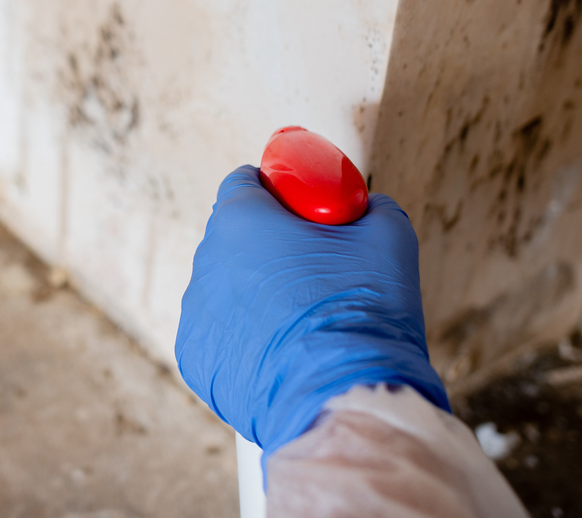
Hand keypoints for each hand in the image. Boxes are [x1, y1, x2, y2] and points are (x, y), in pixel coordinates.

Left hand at [175, 165, 448, 457]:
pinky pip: (220, 333)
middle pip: (234, 237)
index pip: (244, 182)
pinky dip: (244, 337)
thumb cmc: (362, 311)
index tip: (303, 210)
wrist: (344, 398)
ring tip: (303, 322)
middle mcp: (205, 260)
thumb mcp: (387, 238)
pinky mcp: (194, 358)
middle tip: (314, 270)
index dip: (277, 191)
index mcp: (240, 219)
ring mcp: (195, 312)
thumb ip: (372, 207)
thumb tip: (369, 206)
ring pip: (226, 287)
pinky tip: (282, 353)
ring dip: (256, 293)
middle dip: (268, 246)